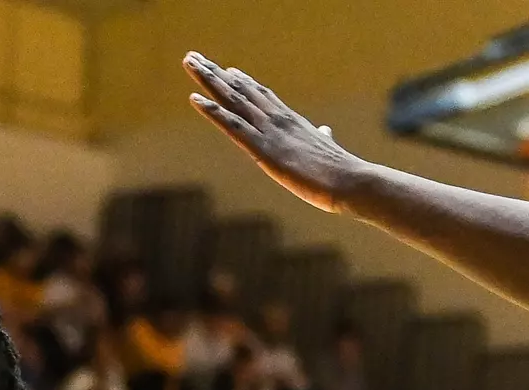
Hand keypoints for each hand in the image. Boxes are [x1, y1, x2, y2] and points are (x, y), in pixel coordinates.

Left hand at [183, 52, 365, 213]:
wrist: (350, 180)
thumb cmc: (340, 170)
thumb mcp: (326, 148)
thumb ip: (322, 137)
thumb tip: (325, 131)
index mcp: (290, 120)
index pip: (261, 95)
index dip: (241, 81)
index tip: (225, 69)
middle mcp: (277, 118)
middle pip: (240, 90)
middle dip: (215, 73)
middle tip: (194, 56)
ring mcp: (269, 131)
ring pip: (232, 99)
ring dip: (208, 80)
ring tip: (190, 62)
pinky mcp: (262, 149)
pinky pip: (231, 125)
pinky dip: (211, 111)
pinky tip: (193, 98)